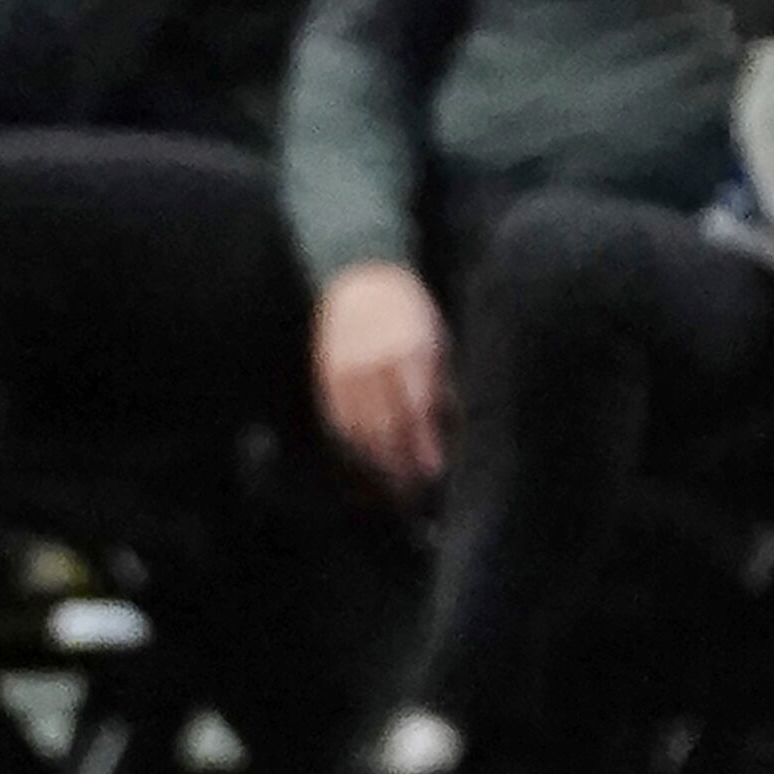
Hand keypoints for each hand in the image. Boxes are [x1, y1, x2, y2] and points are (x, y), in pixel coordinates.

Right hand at [314, 259, 447, 494]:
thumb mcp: (437, 339)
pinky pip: (336, 419)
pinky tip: (358, 463)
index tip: (432, 475)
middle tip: (410, 496)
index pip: (415, 415)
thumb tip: (447, 427)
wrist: (359, 277)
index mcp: (410, 355)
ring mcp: (345, 374)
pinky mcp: (326, 377)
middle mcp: (374, 367)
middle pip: (384, 429)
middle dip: (397, 467)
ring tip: (385, 489)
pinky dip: (347, 445)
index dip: (422, 449)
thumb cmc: (409, 309)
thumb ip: (440, 383)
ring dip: (371, 464)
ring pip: (357, 430)